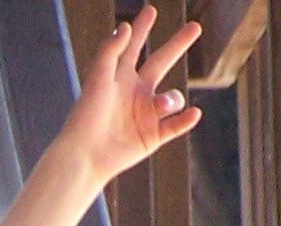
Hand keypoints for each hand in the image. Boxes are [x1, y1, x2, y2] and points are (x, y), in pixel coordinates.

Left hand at [59, 6, 202, 185]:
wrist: (85, 155)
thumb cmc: (86, 117)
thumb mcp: (98, 79)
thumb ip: (110, 51)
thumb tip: (125, 25)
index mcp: (120, 78)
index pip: (133, 47)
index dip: (141, 29)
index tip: (151, 10)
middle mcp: (135, 93)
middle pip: (162, 62)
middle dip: (178, 44)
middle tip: (195, 27)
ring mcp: (145, 114)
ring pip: (172, 98)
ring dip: (172, 99)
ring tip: (161, 105)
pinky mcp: (152, 137)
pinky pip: (176, 126)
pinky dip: (186, 120)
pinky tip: (194, 113)